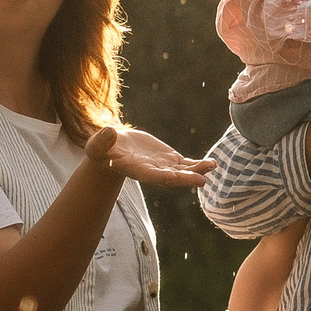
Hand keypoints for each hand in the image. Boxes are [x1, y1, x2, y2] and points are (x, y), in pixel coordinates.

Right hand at [86, 125, 216, 188]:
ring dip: (198, 170)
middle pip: (172, 177)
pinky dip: (198, 164)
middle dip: (186, 178)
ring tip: (212, 165)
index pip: (152, 175)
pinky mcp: (170, 159)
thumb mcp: (97, 145)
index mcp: (138, 170)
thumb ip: (102, 141)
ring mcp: (164, 166)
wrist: (113, 150)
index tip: (175, 176)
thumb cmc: (102, 150)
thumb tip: (108, 131)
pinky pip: (187, 164)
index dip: (164, 176)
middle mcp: (154, 171)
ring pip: (184, 171)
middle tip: (202, 179)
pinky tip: (212, 163)